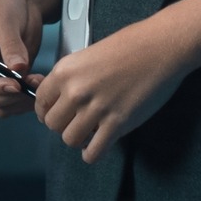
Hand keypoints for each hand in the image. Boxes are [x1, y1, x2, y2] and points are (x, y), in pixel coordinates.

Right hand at [0, 0, 56, 117]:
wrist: (24, 0)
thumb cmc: (6, 5)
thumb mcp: (5, 23)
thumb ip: (11, 47)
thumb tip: (17, 69)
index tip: (15, 84)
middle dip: (10, 95)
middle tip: (32, 85)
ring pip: (0, 105)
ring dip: (19, 101)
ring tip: (38, 83)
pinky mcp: (9, 81)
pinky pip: (13, 101)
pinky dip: (26, 100)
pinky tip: (39, 84)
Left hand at [32, 20, 196, 163]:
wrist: (160, 47)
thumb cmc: (130, 46)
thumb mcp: (87, 56)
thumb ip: (72, 78)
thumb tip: (62, 100)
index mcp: (64, 71)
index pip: (40, 102)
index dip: (47, 111)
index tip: (56, 115)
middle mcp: (75, 91)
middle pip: (52, 124)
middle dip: (63, 126)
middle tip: (76, 123)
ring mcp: (96, 108)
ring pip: (70, 140)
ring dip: (79, 140)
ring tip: (90, 133)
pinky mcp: (117, 123)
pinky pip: (93, 152)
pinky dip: (93, 153)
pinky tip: (99, 145)